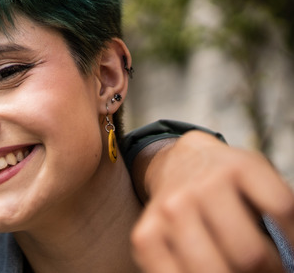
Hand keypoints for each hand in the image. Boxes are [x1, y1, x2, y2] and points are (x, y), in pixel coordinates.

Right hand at [131, 130, 293, 271]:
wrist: (177, 162)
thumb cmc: (226, 180)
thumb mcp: (257, 176)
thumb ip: (277, 207)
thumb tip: (290, 251)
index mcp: (238, 167)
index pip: (283, 209)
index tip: (293, 254)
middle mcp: (200, 187)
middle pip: (249, 255)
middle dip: (266, 270)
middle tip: (266, 269)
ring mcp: (170, 211)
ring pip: (214, 271)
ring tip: (237, 269)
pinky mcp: (145, 235)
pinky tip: (203, 270)